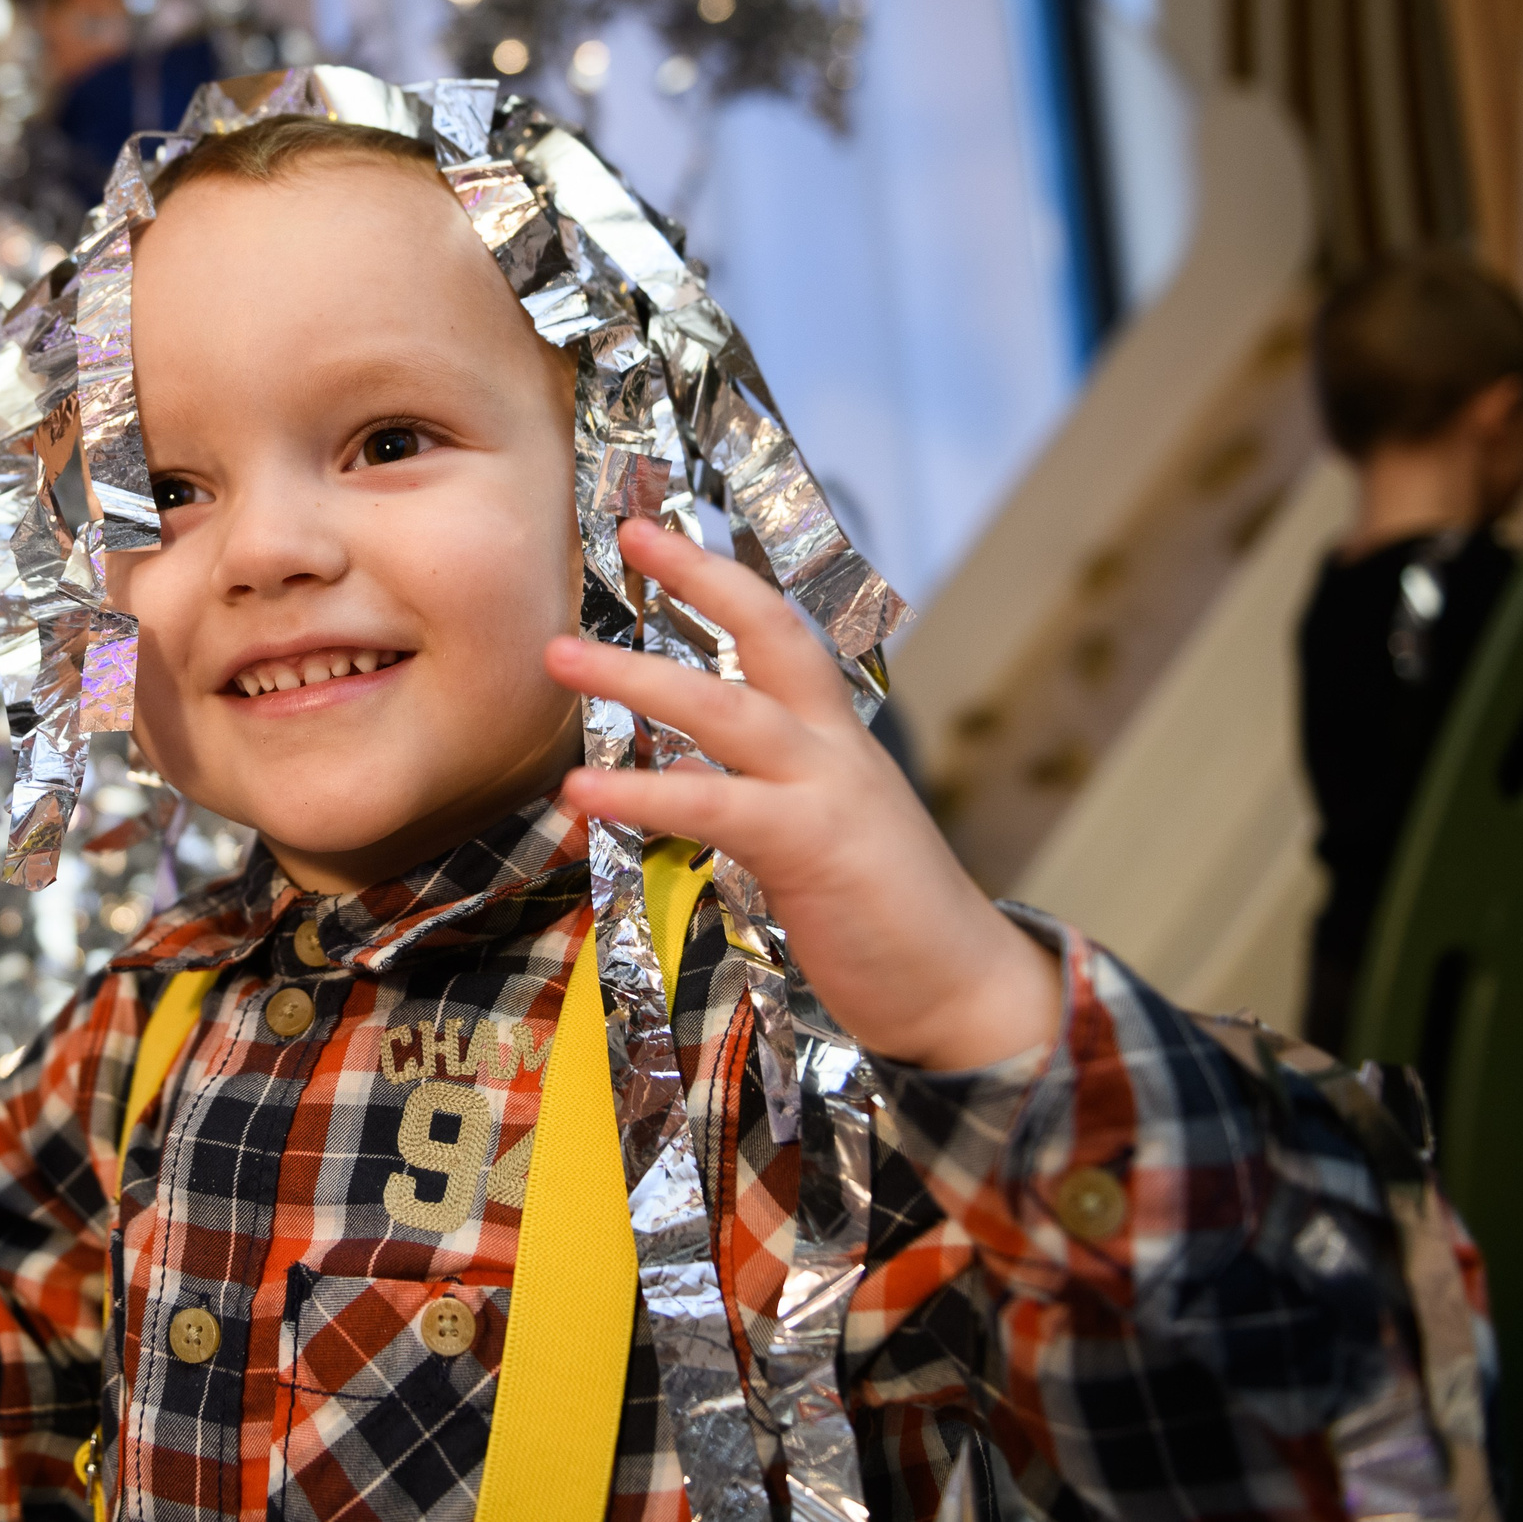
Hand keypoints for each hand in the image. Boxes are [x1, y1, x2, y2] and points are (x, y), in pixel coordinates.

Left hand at [544, 517, 1059, 1069]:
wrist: (961, 992)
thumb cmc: (881, 920)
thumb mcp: (812, 837)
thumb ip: (752, 795)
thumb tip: (688, 772)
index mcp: (834, 738)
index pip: (782, 631)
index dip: (724, 577)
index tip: (662, 533)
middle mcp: (835, 747)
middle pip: (769, 633)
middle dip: (699, 576)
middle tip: (628, 531)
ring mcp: (828, 790)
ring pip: (727, 708)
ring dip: (638, 676)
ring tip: (561, 657)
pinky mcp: (812, 846)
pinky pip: (713, 806)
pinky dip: (643, 793)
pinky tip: (581, 790)